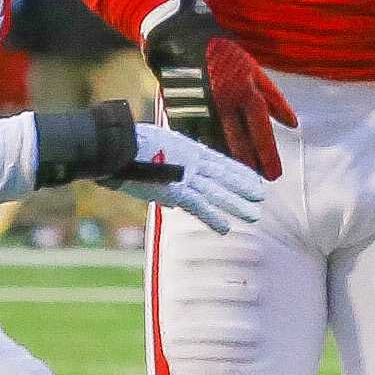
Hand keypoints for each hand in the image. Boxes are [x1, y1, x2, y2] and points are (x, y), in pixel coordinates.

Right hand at [113, 122, 272, 234]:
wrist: (114, 146)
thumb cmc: (128, 147)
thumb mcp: (154, 155)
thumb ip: (168, 181)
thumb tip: (172, 203)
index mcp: (187, 148)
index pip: (219, 162)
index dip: (237, 171)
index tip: (253, 179)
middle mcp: (191, 160)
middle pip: (223, 176)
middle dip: (242, 187)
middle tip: (260, 196)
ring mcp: (184, 174)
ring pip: (216, 192)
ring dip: (235, 204)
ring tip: (254, 214)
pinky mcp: (173, 189)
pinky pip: (197, 206)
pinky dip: (212, 218)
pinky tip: (225, 228)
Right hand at [144, 0, 294, 178]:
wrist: (182, 41)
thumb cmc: (225, 56)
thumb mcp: (253, 71)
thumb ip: (274, 98)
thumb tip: (293, 124)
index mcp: (244, 89)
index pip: (259, 127)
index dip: (268, 152)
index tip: (275, 174)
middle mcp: (224, 101)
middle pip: (239, 141)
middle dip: (251, 165)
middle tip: (262, 184)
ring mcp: (202, 108)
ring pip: (218, 144)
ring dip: (231, 164)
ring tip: (242, 181)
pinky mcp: (182, 112)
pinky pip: (197, 139)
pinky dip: (209, 153)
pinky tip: (217, 168)